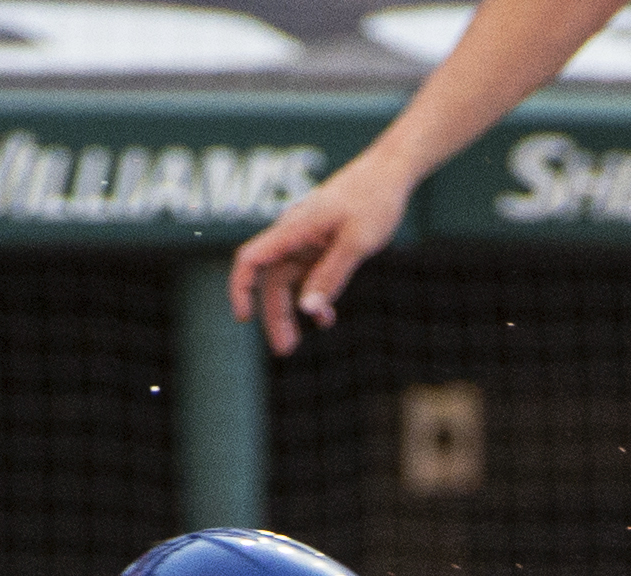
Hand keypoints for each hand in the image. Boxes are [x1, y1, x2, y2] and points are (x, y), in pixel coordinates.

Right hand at [228, 154, 411, 356]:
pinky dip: (315, 297)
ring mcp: (307, 240)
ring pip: (289, 281)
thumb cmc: (374, 199)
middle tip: (285, 350)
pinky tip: (327, 318)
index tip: (243, 317)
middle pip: (271, 279)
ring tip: (295, 344)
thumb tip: (308, 311)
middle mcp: (294, 235)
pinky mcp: (321, 244)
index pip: (251, 259)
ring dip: (291, 312)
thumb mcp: (357, 242)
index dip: (241, 288)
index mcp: (294, 229)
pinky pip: (309, 276)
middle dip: (274, 314)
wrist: (390, 171)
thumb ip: (332, 276)